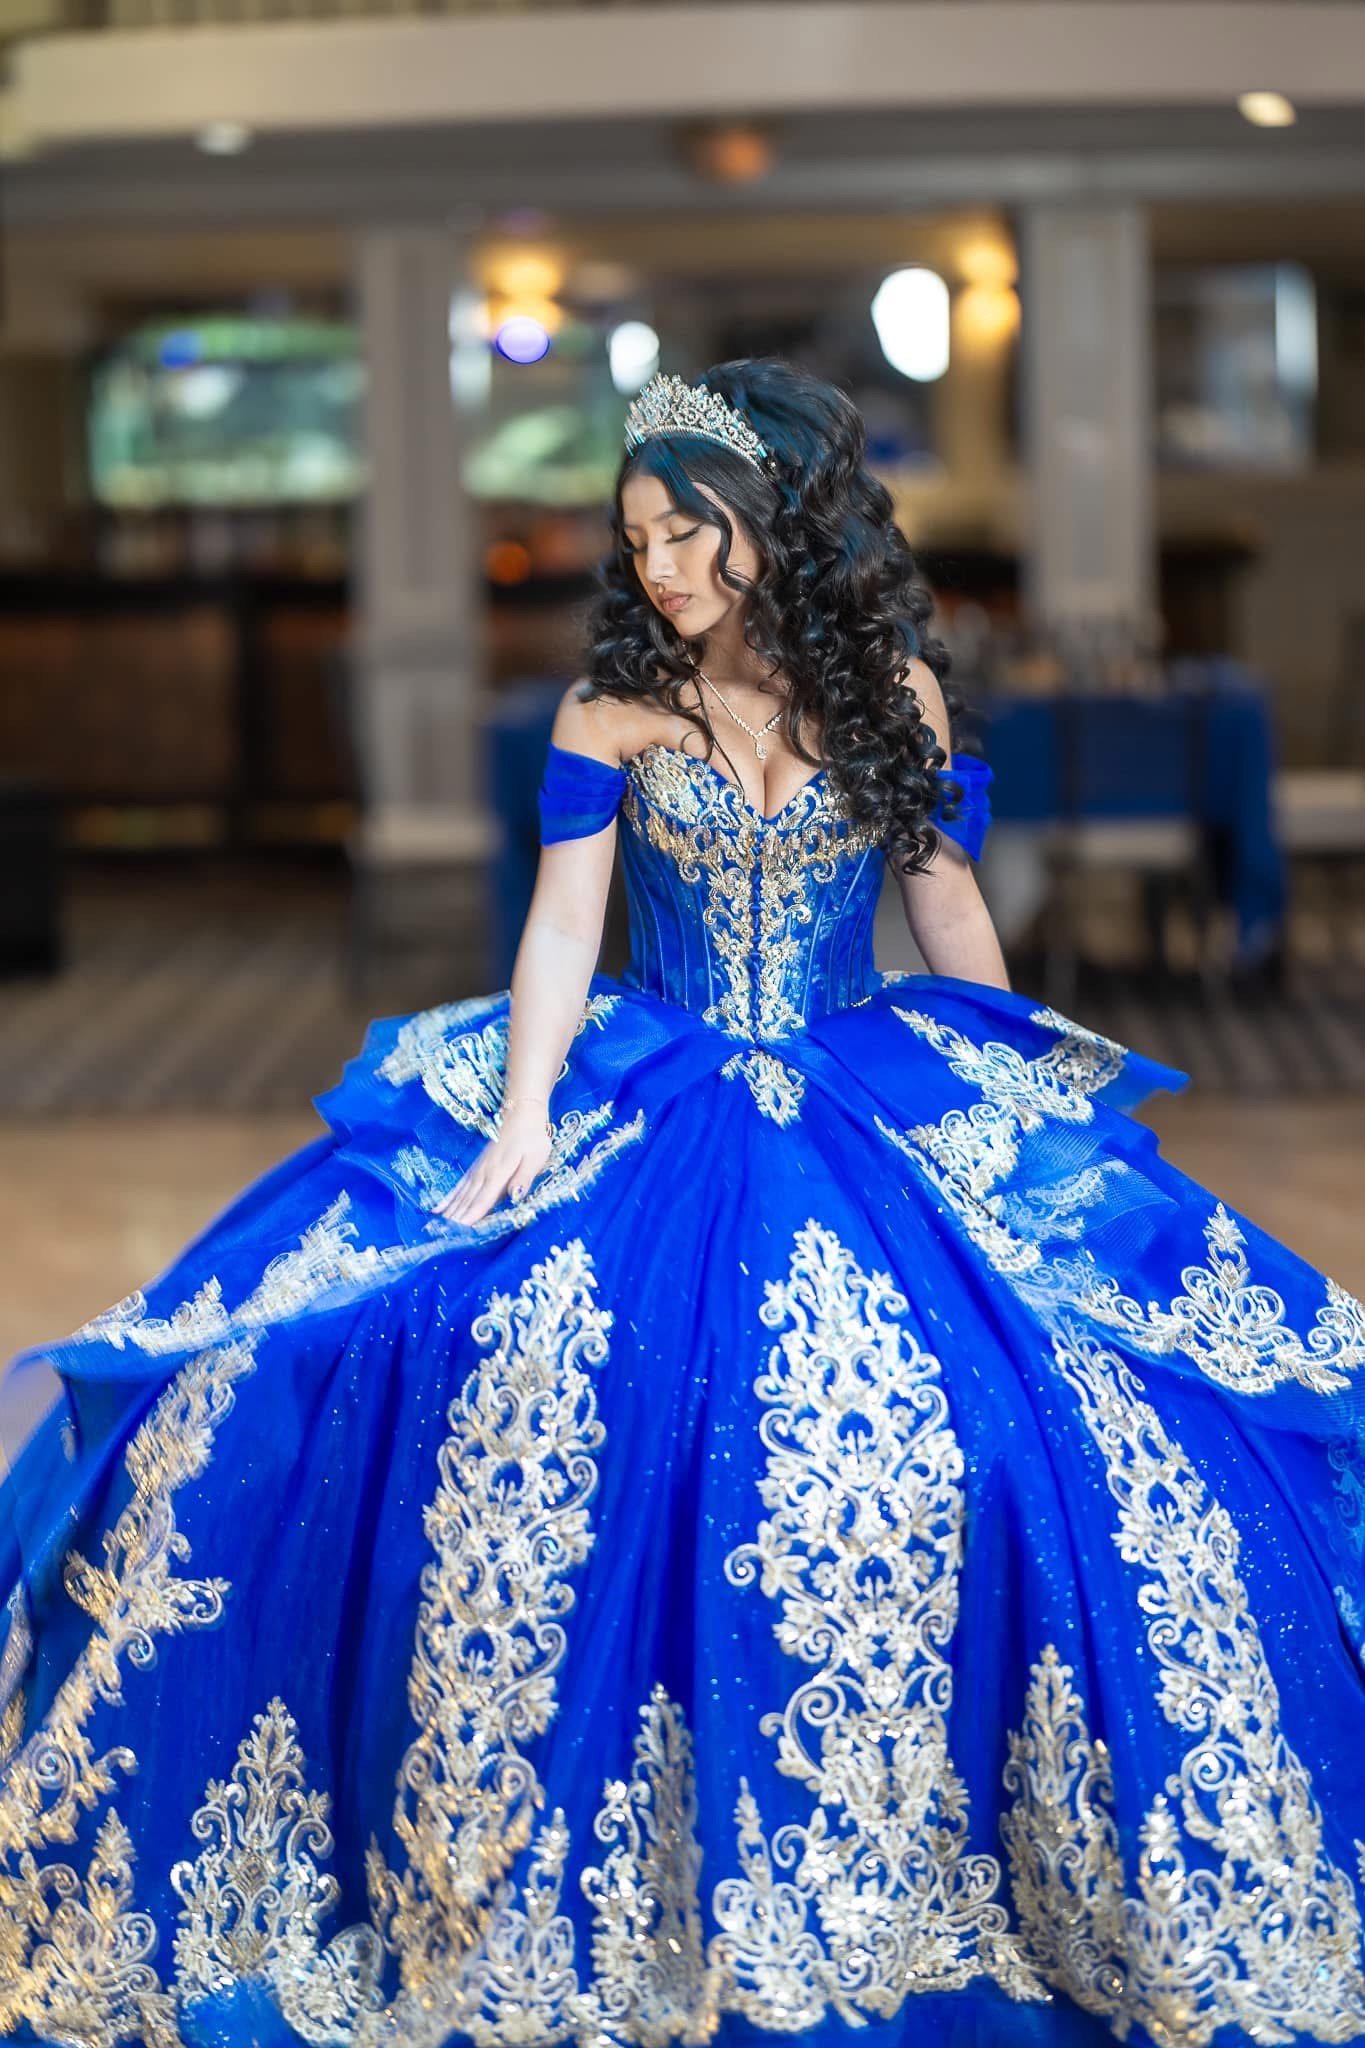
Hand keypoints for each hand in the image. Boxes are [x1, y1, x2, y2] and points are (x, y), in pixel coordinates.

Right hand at [434, 1103, 553, 1224]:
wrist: (522, 1113)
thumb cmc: (533, 1138)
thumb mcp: (536, 1157)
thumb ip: (524, 1177)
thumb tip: (515, 1197)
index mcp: (500, 1172)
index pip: (484, 1199)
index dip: (472, 1216)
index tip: (459, 1232)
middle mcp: (485, 1173)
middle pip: (468, 1200)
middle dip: (455, 1219)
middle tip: (439, 1237)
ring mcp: (479, 1170)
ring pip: (461, 1195)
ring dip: (449, 1212)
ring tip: (434, 1228)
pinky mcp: (477, 1167)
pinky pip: (460, 1185)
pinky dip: (449, 1198)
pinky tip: (438, 1209)